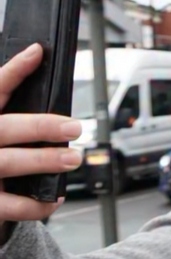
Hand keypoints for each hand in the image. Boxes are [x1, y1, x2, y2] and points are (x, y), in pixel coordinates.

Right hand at [0, 44, 81, 229]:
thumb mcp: (2, 130)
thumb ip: (14, 114)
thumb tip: (47, 81)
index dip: (14, 70)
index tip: (36, 52)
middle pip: (4, 128)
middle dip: (41, 126)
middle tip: (75, 126)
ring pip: (8, 163)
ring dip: (45, 160)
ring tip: (73, 158)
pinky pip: (14, 206)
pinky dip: (40, 203)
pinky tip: (56, 196)